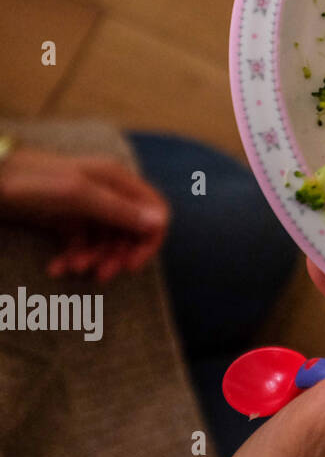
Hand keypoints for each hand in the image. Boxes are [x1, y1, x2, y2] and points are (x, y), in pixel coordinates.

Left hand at [0, 147, 168, 281]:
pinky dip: (73, 258)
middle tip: (100, 275)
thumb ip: (120, 209)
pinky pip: (81, 244)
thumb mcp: (79, 195)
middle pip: (130, 231)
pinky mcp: (66, 219)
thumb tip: (160, 222)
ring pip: (105, 241)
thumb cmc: (33, 181)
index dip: (149, 240)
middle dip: (117, 256)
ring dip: (93, 259)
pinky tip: (56, 268)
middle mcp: (108, 193)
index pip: (155, 212)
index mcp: (118, 181)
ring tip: (72, 269)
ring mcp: (87, 206)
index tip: (132, 265)